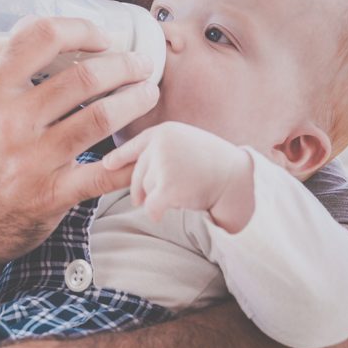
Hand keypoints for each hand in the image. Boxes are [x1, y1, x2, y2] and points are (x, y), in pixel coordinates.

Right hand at [0, 16, 158, 272]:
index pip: (39, 38)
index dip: (80, 29)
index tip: (101, 36)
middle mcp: (10, 120)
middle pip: (83, 77)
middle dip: (123, 64)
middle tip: (139, 65)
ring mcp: (32, 159)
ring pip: (101, 118)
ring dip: (135, 100)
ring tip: (148, 93)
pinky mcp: (50, 196)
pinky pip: (104, 175)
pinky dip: (133, 162)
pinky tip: (148, 151)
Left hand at [102, 122, 254, 231]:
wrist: (240, 179)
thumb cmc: (217, 165)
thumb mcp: (188, 144)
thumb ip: (163, 149)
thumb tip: (135, 168)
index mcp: (165, 132)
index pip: (135, 145)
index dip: (119, 156)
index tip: (107, 164)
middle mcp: (160, 144)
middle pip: (138, 173)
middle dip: (143, 189)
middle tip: (162, 195)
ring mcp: (164, 164)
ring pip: (145, 190)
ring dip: (159, 197)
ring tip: (187, 191)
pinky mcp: (168, 187)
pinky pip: (151, 206)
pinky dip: (155, 213)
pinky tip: (162, 215)